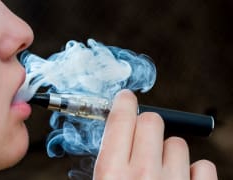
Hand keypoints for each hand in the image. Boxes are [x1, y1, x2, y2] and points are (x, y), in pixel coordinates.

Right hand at [93, 90, 216, 179]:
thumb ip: (110, 158)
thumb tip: (118, 130)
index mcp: (112, 173)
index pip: (121, 119)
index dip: (123, 103)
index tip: (126, 98)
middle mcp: (143, 176)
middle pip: (151, 121)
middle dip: (146, 125)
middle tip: (142, 139)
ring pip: (177, 144)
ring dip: (168, 152)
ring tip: (160, 172)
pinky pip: (203, 165)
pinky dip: (194, 170)